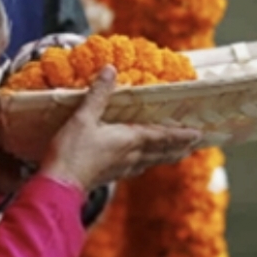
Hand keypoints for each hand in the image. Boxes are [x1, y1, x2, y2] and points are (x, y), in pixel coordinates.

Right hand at [39, 67, 203, 192]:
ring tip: (177, 154)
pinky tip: (141, 164)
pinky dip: (146, 162)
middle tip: (194, 145)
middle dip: (179, 147)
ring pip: (151, 161)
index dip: (181, 134)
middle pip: (161, 151)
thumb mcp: (83, 117)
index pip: (162, 135)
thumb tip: (111, 70)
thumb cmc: (71, 152)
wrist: (58, 186)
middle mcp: (131, 156)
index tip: (198, 134)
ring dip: (166, 156)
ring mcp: (121, 168)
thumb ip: (99, 94)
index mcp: (129, 140)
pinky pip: (136, 167)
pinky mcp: (110, 176)